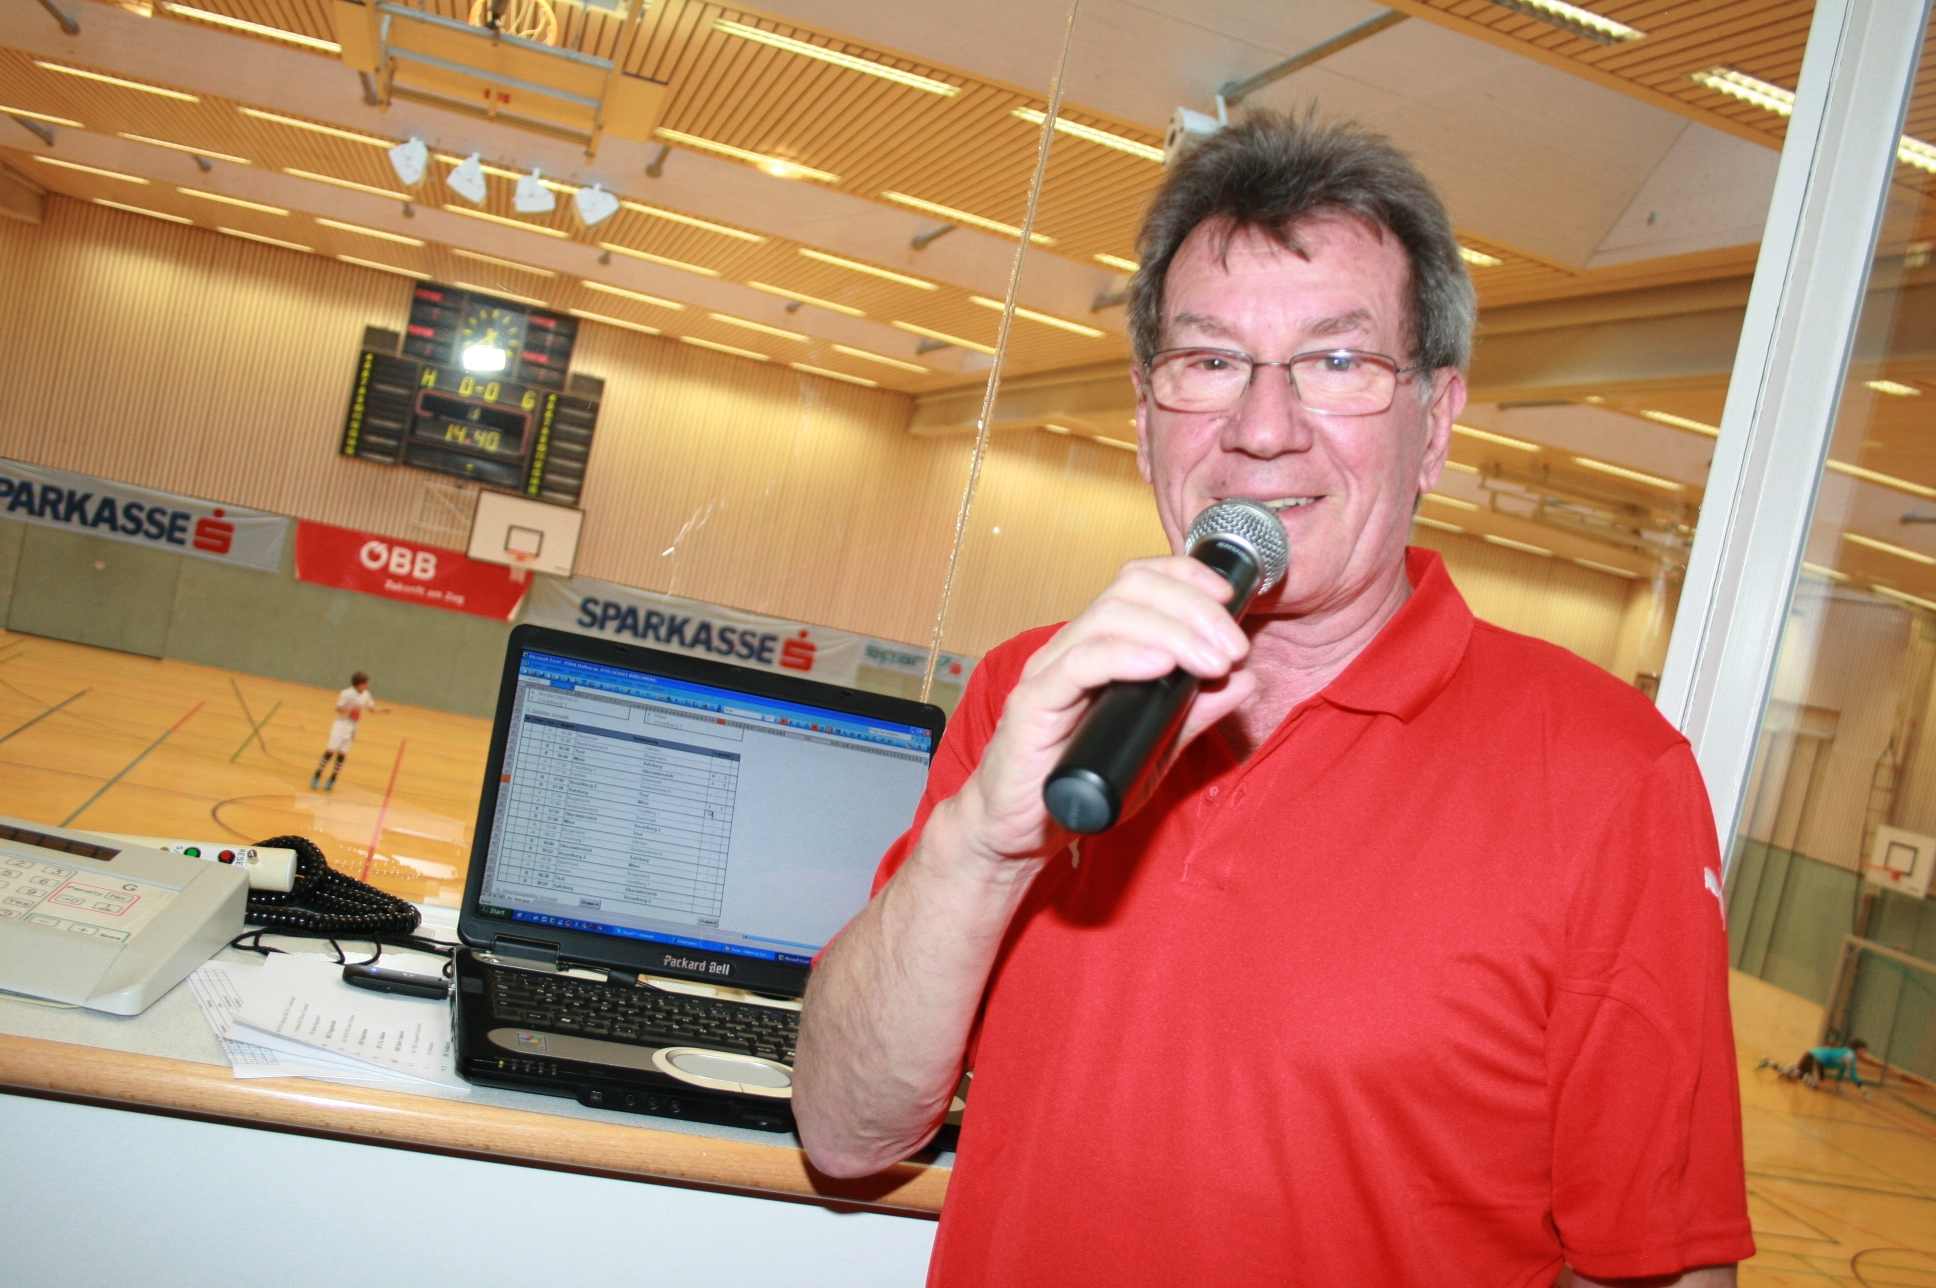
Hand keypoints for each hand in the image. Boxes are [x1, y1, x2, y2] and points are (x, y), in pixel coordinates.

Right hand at [952, 554, 1255, 866]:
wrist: (1019, 831)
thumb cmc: (1079, 784)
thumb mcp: (1156, 747)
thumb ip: (1195, 712)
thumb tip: (1245, 680)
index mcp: (1098, 646)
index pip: (1139, 582)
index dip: (1186, 577)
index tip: (1232, 600)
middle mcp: (1071, 647)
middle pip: (1131, 590)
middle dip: (1194, 609)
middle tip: (1234, 647)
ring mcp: (1049, 671)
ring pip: (1109, 617)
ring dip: (1174, 632)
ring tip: (1214, 663)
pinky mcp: (1032, 703)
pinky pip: (1079, 664)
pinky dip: (1125, 657)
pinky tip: (1162, 665)